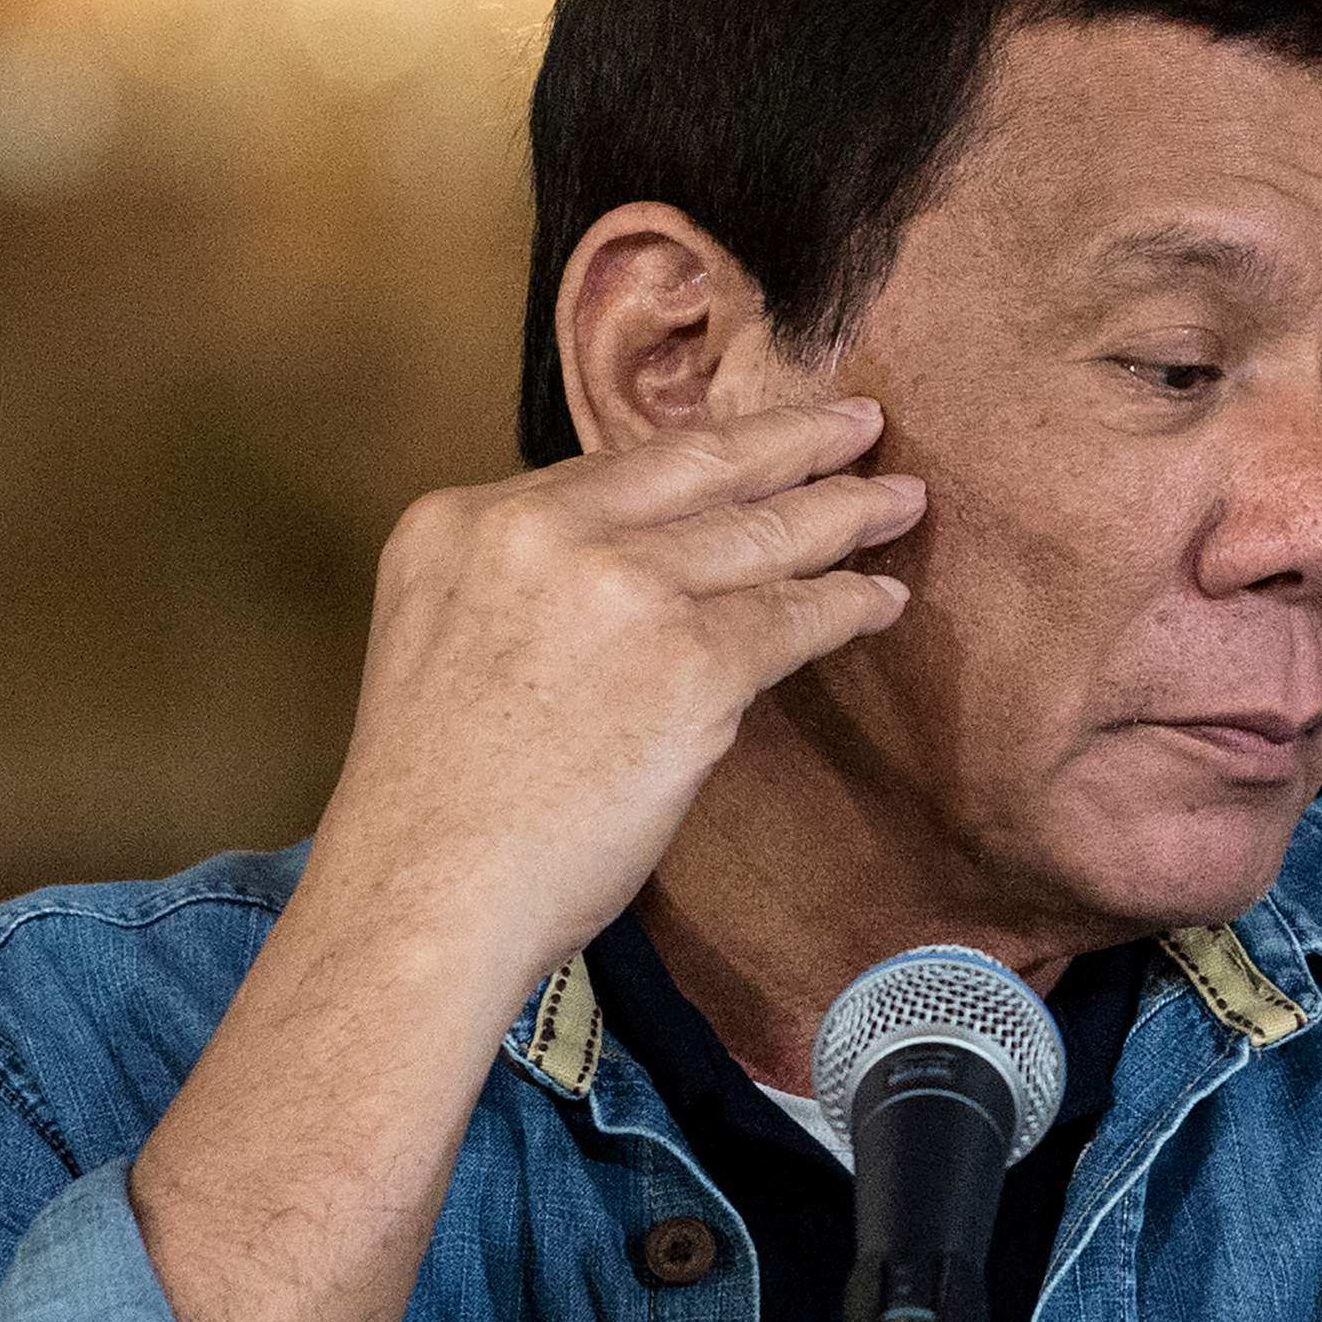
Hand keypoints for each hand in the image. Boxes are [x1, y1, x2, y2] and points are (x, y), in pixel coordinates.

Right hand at [304, 395, 923, 998]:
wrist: (423, 898)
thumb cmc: (435, 808)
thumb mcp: (446, 642)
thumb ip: (530, 585)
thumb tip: (642, 565)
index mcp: (463, 521)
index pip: (611, 471)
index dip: (698, 458)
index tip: (750, 444)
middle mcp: (540, 531)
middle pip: (698, 469)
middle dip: (792, 442)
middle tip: (860, 423)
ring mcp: (621, 588)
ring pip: (762, 534)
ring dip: (843, 513)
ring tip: (898, 500)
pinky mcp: (691, 659)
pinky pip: (794, 617)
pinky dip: (847, 605)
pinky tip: (880, 599)